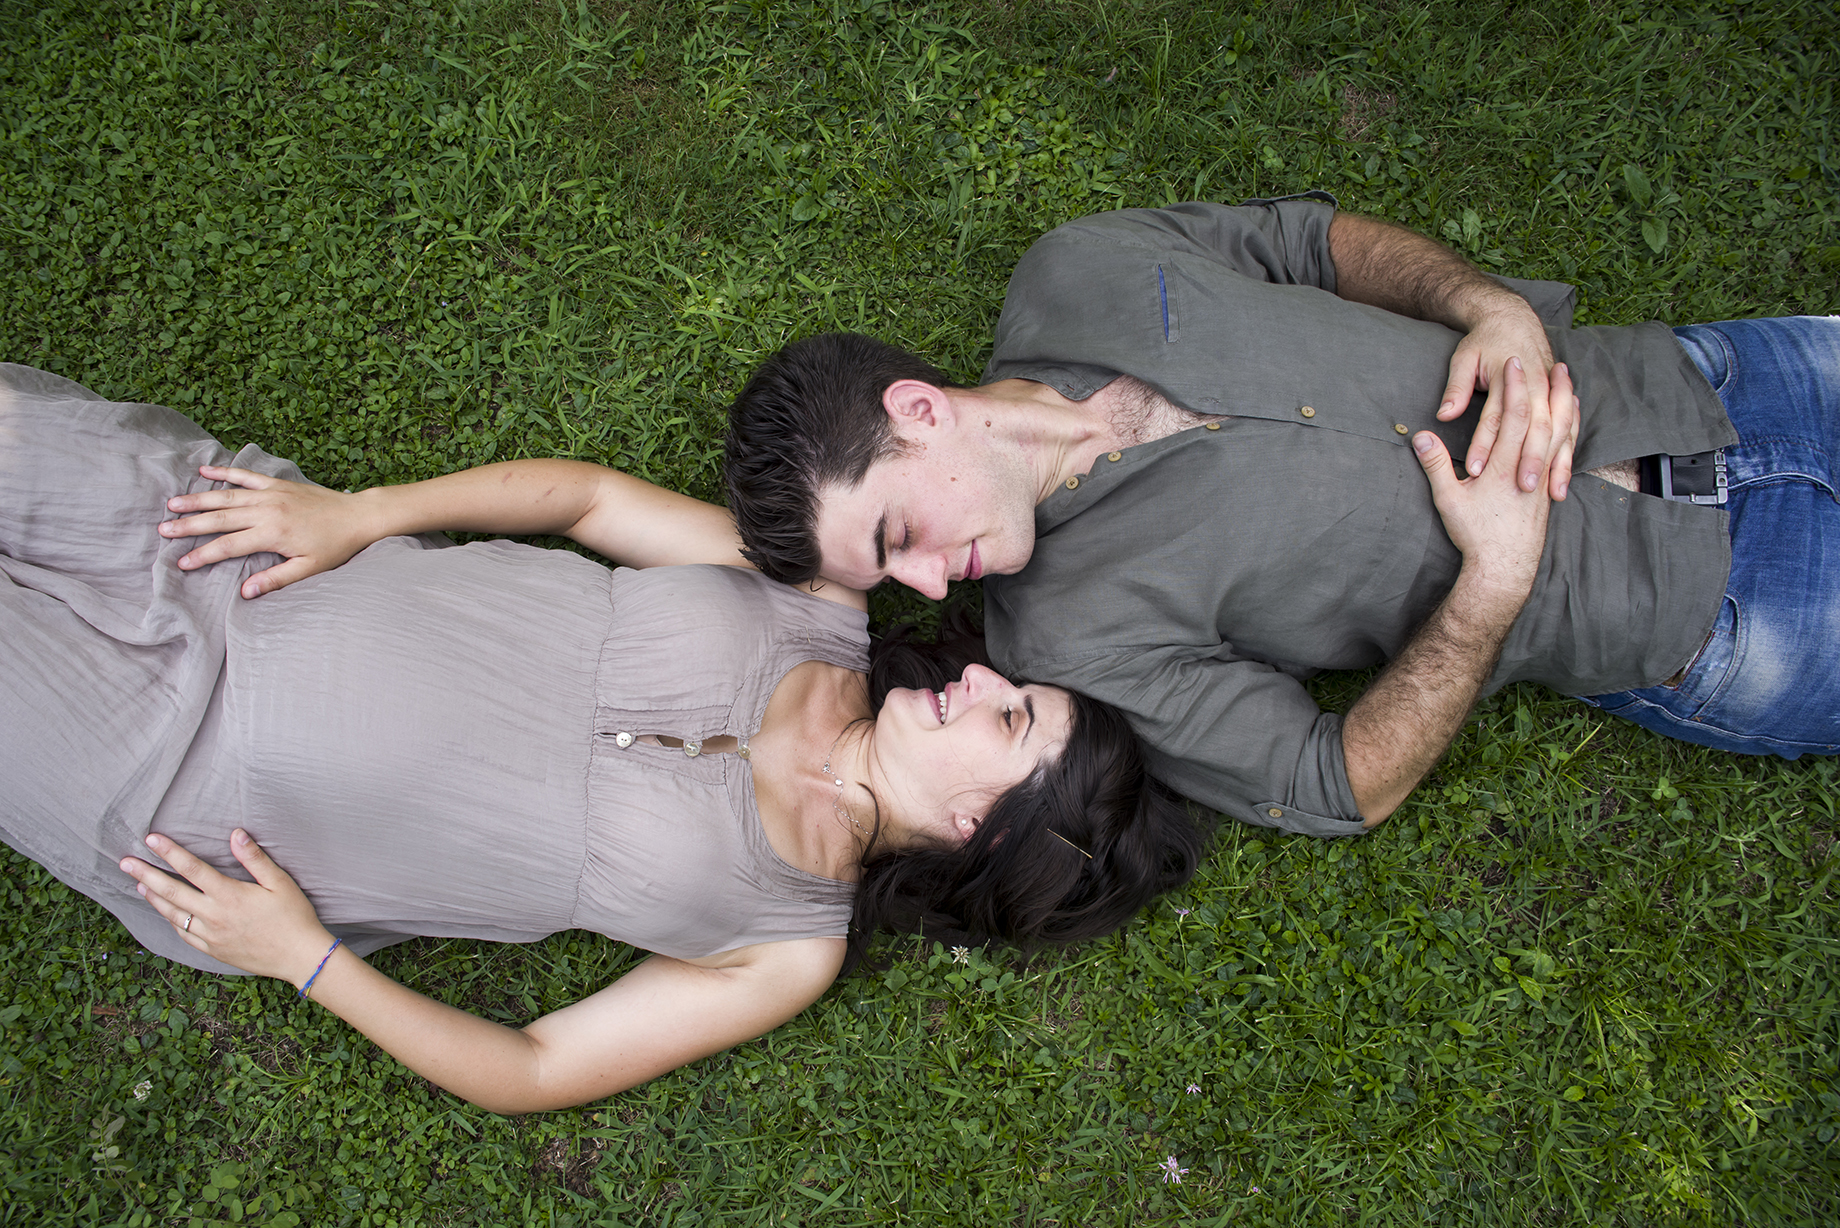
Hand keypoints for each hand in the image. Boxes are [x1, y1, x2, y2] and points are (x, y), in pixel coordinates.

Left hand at [120, 830, 332, 985]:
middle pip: (172, 891)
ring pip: (173, 914)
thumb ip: (254, 858)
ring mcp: (211, 935)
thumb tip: (235, 834)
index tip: (151, 839)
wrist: (299, 957)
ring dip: (153, 898)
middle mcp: (214, 915)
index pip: (192, 868)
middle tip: (125, 862)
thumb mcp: (280, 882)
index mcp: (229, 895)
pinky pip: (184, 934)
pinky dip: (171, 921)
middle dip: (146, 874)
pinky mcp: (213, 950)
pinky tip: (166, 913)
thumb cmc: (294, 916)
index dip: (170, 852)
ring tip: (138, 885)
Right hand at [159, 466, 374, 598]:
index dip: (203, 555)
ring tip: (173, 503)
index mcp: (272, 533)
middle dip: (189, 525)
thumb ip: (276, 579)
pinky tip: (203, 470)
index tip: (182, 563)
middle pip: (220, 519)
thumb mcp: (309, 569)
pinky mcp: (277, 484)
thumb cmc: (335, 546)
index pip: (229, 546)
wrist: (358, 517)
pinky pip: (245, 475)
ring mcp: (271, 494)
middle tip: (163, 530)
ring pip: (226, 496)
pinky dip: (224, 472)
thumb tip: (245, 592)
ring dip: (198, 499)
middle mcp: (267, 510)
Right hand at [1416, 357, 1566, 604]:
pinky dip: (1570, 431)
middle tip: (1555, 363)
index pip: (1512, 416)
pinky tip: (1571, 422)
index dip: (1514, 387)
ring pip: (1561, 435)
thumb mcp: (1448, 499)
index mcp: (1503, 466)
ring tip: (1570, 384)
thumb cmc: (1474, 534)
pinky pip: (1564, 451)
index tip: (1513, 362)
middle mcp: (1528, 468)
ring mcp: (1543, 478)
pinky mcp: (1548, 488)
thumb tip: (1422, 436)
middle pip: (1546, 420)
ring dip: (1567, 406)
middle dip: (1550, 390)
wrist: (1504, 567)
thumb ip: (1436, 464)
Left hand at [1436, 298, 1575, 500]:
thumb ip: (1456, 388)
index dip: (1484, 444)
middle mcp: (1535, 388)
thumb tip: (1444, 415)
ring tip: (1550, 494)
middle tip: (1520, 489)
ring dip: (1554, 464)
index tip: (1474, 471)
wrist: (1513, 318)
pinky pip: (1568, 435)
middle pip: (1533, 429)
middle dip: (1529, 460)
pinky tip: (1560, 485)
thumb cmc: (1485, 341)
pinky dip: (1566, 459)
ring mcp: (1550, 395)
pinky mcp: (1558, 401)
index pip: (1495, 417)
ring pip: (1557, 434)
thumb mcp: (1464, 357)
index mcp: (1510, 378)